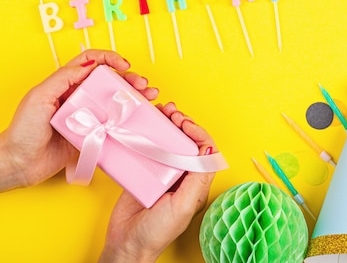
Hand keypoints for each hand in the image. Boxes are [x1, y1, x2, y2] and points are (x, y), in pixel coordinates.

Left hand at [0, 50, 157, 190]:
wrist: (18, 165)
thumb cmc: (22, 131)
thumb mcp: (39, 97)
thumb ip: (62, 78)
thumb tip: (89, 65)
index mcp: (66, 84)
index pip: (91, 62)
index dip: (110, 59)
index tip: (125, 65)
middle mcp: (79, 98)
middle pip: (109, 82)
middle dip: (130, 80)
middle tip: (143, 86)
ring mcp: (87, 117)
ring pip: (115, 102)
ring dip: (134, 99)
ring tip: (149, 99)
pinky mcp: (92, 135)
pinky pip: (113, 125)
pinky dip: (128, 121)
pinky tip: (138, 119)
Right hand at [98, 103, 215, 262]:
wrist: (125, 245)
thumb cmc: (157, 232)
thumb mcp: (183, 206)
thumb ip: (198, 179)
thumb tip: (210, 149)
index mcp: (197, 183)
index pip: (205, 150)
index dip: (198, 132)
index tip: (184, 123)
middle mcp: (182, 175)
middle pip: (187, 141)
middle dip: (182, 123)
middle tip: (171, 112)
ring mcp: (163, 172)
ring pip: (169, 141)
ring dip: (167, 124)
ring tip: (161, 112)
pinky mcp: (143, 172)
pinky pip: (149, 148)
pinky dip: (149, 134)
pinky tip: (145, 124)